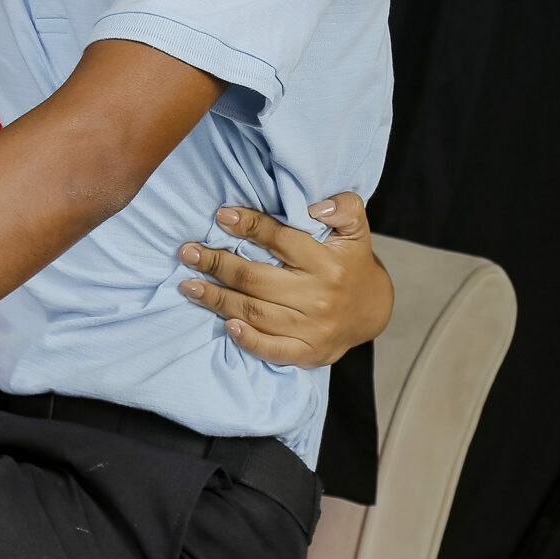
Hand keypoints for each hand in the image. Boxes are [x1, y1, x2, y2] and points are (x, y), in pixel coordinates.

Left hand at [176, 191, 391, 366]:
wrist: (371, 310)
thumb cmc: (350, 263)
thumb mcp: (356, 229)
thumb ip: (344, 208)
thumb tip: (316, 206)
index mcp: (327, 263)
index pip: (281, 240)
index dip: (249, 226)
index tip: (221, 215)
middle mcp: (319, 297)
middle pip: (257, 279)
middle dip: (217, 264)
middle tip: (188, 253)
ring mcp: (313, 328)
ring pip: (255, 312)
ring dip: (217, 299)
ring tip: (189, 286)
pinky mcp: (309, 352)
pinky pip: (273, 349)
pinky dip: (247, 340)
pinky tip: (225, 326)